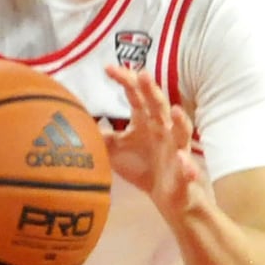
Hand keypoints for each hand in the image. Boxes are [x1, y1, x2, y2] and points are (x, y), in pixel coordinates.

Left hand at [104, 65, 205, 219]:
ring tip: (173, 110)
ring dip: (179, 120)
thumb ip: (100, 134)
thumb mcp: (115, 150)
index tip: (108, 68)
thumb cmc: (142, 167)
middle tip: (142, 74)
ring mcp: (177, 149)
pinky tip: (183, 160)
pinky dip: (187, 165)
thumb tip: (75, 121)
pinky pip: (188, 169)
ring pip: (181, 131)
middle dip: (152, 90)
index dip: (125, 82)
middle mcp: (163, 130)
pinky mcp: (185, 173)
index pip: (135, 97)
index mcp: (146, 122)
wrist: (167, 195)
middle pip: (158, 106)